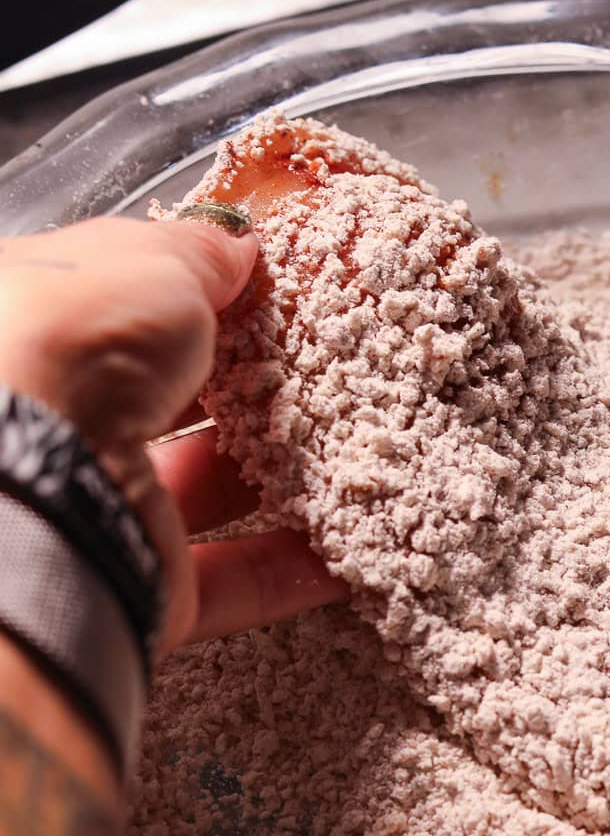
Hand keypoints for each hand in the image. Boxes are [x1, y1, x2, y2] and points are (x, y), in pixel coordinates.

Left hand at [0, 215, 344, 654]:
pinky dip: (288, 568)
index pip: (125, 306)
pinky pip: (230, 581)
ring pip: (199, 490)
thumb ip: (201, 253)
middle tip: (315, 369)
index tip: (267, 295)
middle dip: (243, 388)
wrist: (37, 482)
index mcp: (41, 322)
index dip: (196, 297)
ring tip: (347, 452)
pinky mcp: (143, 585)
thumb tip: (238, 249)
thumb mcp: (152, 261)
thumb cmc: (76, 344)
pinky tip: (343, 552)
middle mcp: (60, 415)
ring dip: (274, 477)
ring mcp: (99, 506)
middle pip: (166, 401)